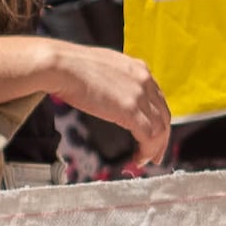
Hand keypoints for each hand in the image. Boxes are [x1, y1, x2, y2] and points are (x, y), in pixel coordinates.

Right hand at [43, 38, 175, 169]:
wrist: (62, 65)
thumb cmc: (71, 65)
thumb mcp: (104, 67)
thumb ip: (115, 80)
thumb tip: (111, 95)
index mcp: (138, 69)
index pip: (158, 98)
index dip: (158, 118)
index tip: (154, 131)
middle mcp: (144, 80)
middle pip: (164, 114)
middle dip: (163, 136)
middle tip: (156, 152)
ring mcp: (139, 95)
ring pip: (160, 128)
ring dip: (156, 147)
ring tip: (147, 160)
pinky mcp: (130, 110)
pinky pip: (149, 136)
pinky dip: (147, 150)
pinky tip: (139, 158)